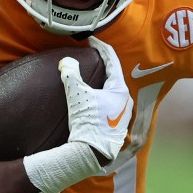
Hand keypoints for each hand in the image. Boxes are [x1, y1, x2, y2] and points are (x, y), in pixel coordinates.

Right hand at [23, 38, 133, 192]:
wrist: (91, 152)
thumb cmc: (86, 121)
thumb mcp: (76, 93)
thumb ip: (70, 73)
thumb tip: (66, 61)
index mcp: (120, 90)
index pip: (112, 61)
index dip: (101, 47)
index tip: (92, 40)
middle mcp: (126, 101)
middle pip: (115, 75)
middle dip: (104, 64)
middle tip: (92, 55)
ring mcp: (123, 115)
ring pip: (114, 91)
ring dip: (103, 81)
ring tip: (92, 75)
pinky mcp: (117, 126)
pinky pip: (110, 104)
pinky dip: (102, 95)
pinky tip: (94, 98)